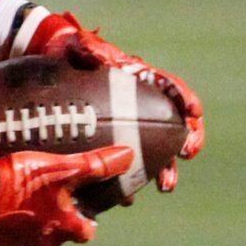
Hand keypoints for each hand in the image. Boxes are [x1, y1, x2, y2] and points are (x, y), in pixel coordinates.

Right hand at [0, 145, 134, 245]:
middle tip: (52, 197)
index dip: (90, 219)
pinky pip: (2, 236)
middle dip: (58, 219)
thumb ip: (95, 165)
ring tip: (24, 199)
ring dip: (32, 221)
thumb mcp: (61, 168)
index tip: (86, 206)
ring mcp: (17, 243)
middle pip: (60, 235)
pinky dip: (3, 226)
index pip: (88, 231)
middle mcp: (44, 241)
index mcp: (65, 227)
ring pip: (32, 235)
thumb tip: (128, 156)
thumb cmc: (21, 183)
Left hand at [28, 12, 203, 187]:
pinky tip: (127, 198)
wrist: (50, 66)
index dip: (186, 99)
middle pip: (175, 124)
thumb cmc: (69, 53)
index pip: (171, 89)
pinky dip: (128, 182)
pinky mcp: (112, 143)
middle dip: (186, 140)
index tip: (195, 113)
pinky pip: (125, 165)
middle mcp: (142, 104)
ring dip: (165, 170)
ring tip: (165, 186)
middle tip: (187, 154)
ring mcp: (128, 126)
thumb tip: (104, 58)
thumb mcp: (79, 47)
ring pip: (156, 151)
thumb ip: (92, 50)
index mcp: (142, 79)